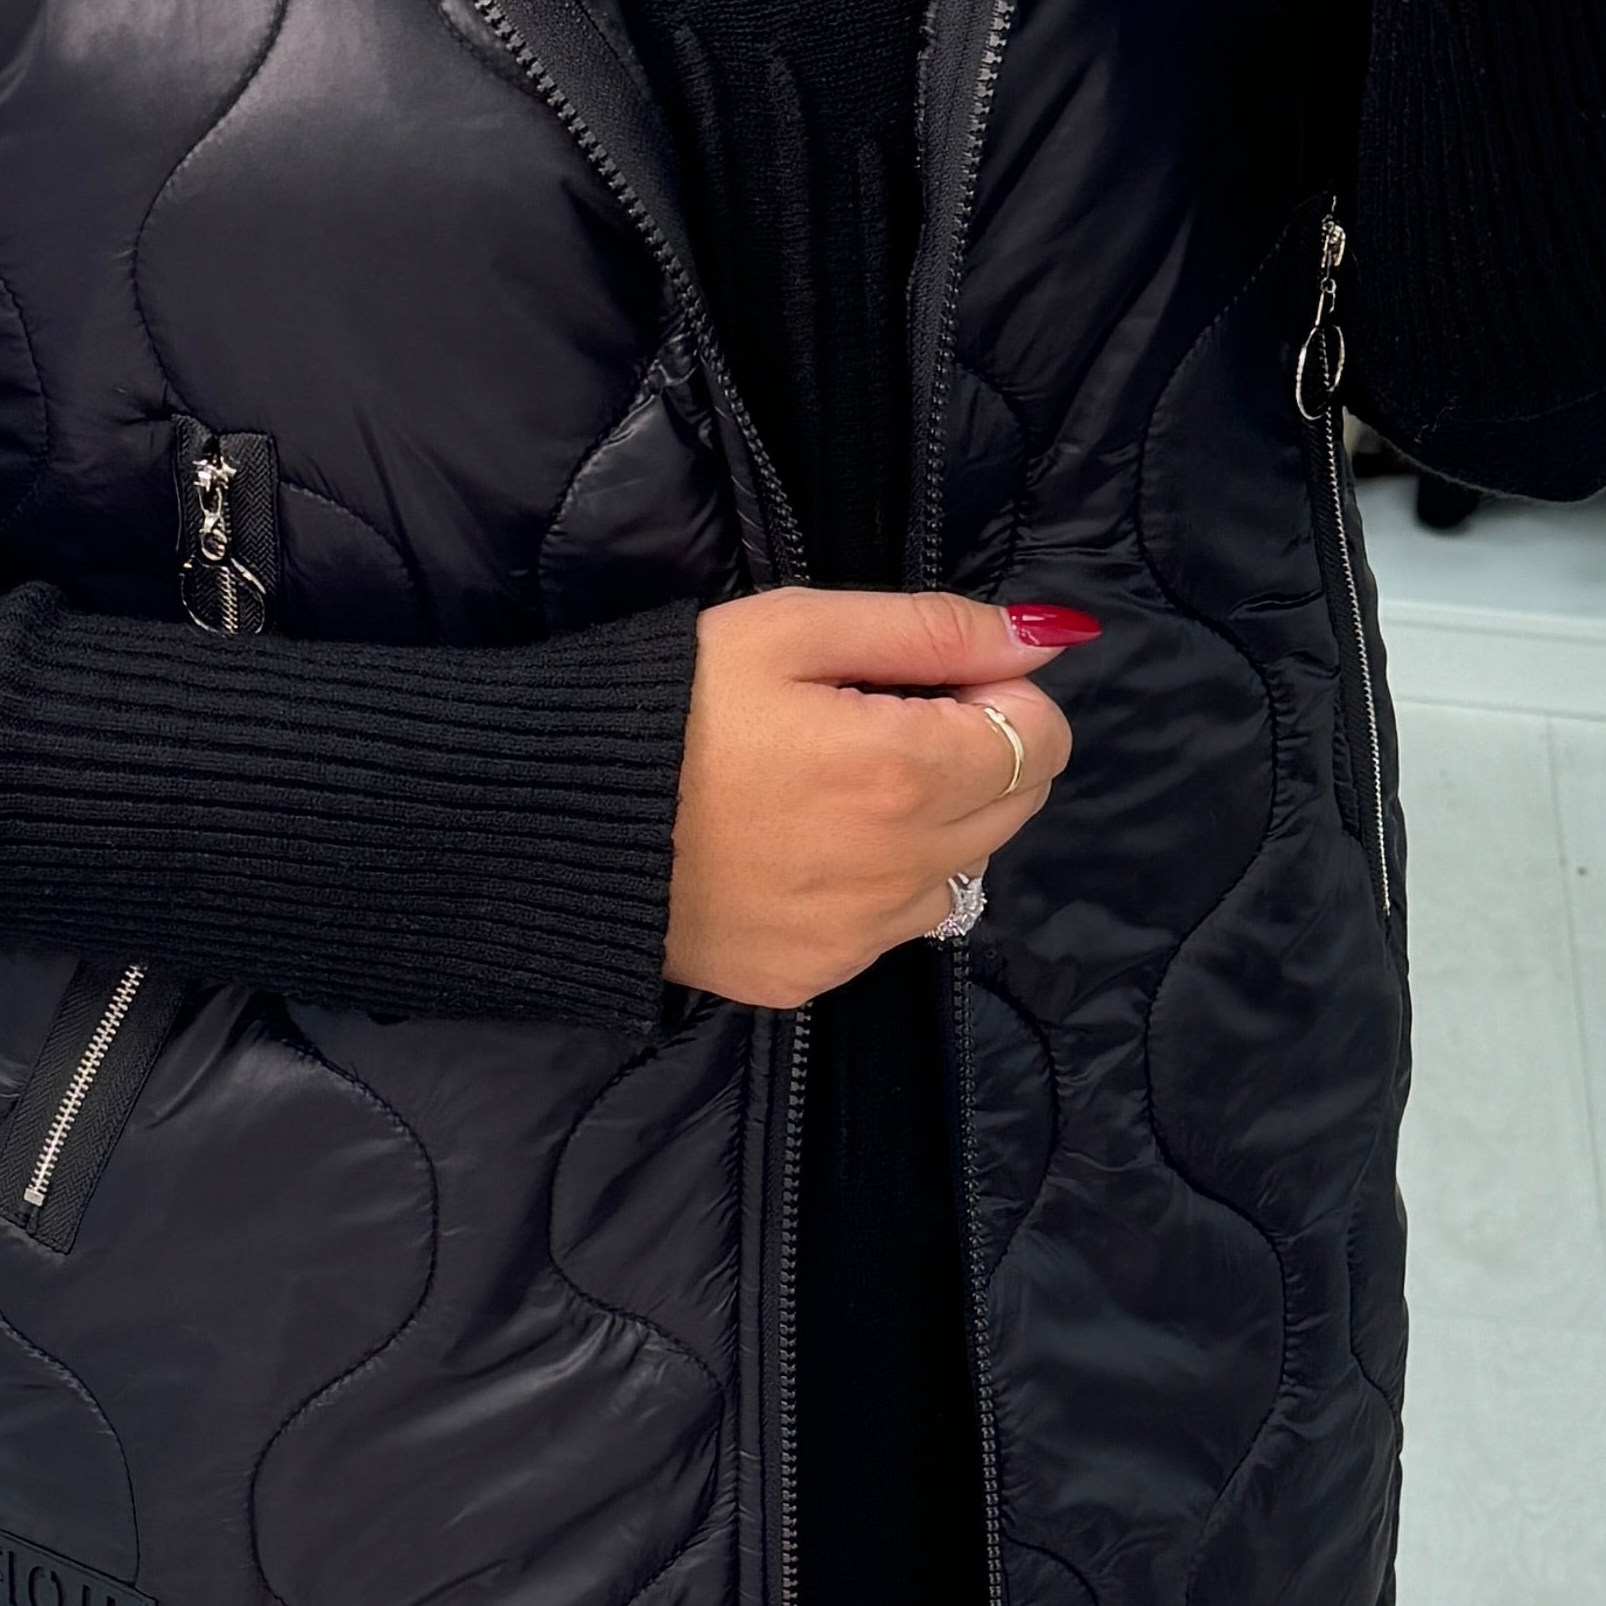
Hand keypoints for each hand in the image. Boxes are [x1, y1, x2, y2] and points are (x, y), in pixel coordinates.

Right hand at [667, 588, 1087, 1004]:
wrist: (556, 821)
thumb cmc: (669, 704)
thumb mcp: (792, 630)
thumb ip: (931, 629)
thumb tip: (1049, 638)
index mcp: (905, 772)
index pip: (1043, 737)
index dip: (1003, 693)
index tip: (934, 679)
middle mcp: (901, 869)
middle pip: (1015, 807)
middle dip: (978, 754)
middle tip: (882, 722)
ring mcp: (860, 934)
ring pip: (959, 873)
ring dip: (930, 827)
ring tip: (832, 789)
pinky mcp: (815, 975)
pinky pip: (889, 927)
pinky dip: (871, 885)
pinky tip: (798, 847)